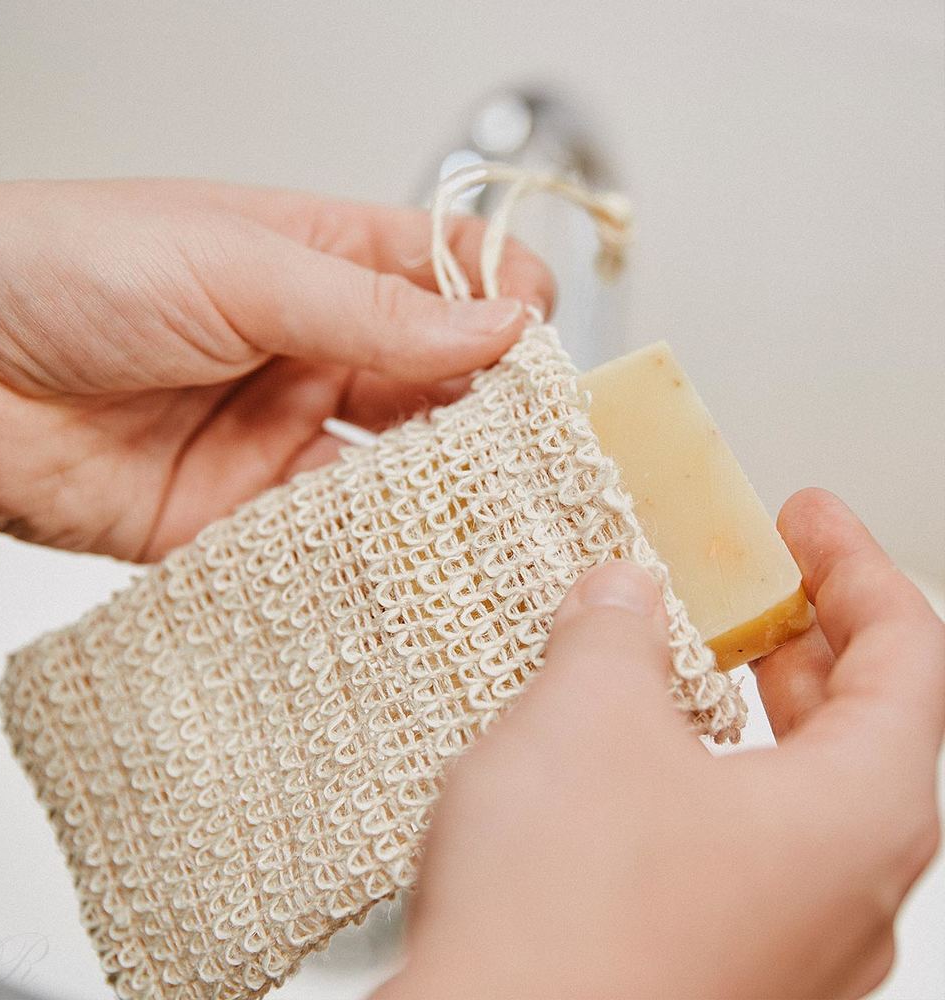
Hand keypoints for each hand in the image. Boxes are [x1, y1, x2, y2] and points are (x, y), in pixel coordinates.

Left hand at [0, 179, 550, 558]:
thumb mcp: (236, 264)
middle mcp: (312, 351)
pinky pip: (326, 538)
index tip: (540, 354)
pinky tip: (409, 558)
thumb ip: (372, 307)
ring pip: (394, 470)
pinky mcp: (240, 517)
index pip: (448, 281)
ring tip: (493, 514)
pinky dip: (369, 551)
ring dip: (440, 490)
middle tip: (540, 453)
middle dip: (489, 414)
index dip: (504, 310)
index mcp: (318, 262)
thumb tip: (498, 322)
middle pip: (437, 383)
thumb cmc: (60, 266)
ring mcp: (280, 437)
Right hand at [377, 488, 944, 999]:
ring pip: (790, 796)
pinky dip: (695, 777)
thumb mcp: (586, 712)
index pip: (907, 659)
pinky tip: (622, 759)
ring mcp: (779, 949)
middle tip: (748, 577)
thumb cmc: (565, 916)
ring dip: (740, 710)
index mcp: (855, 818)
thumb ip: (617, 631)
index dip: (855, 567)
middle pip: (859, 730)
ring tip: (676, 658)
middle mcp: (842, 897)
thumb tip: (623, 597)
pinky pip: (730, 850)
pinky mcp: (706, 973)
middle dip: (800, 636)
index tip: (804, 517)